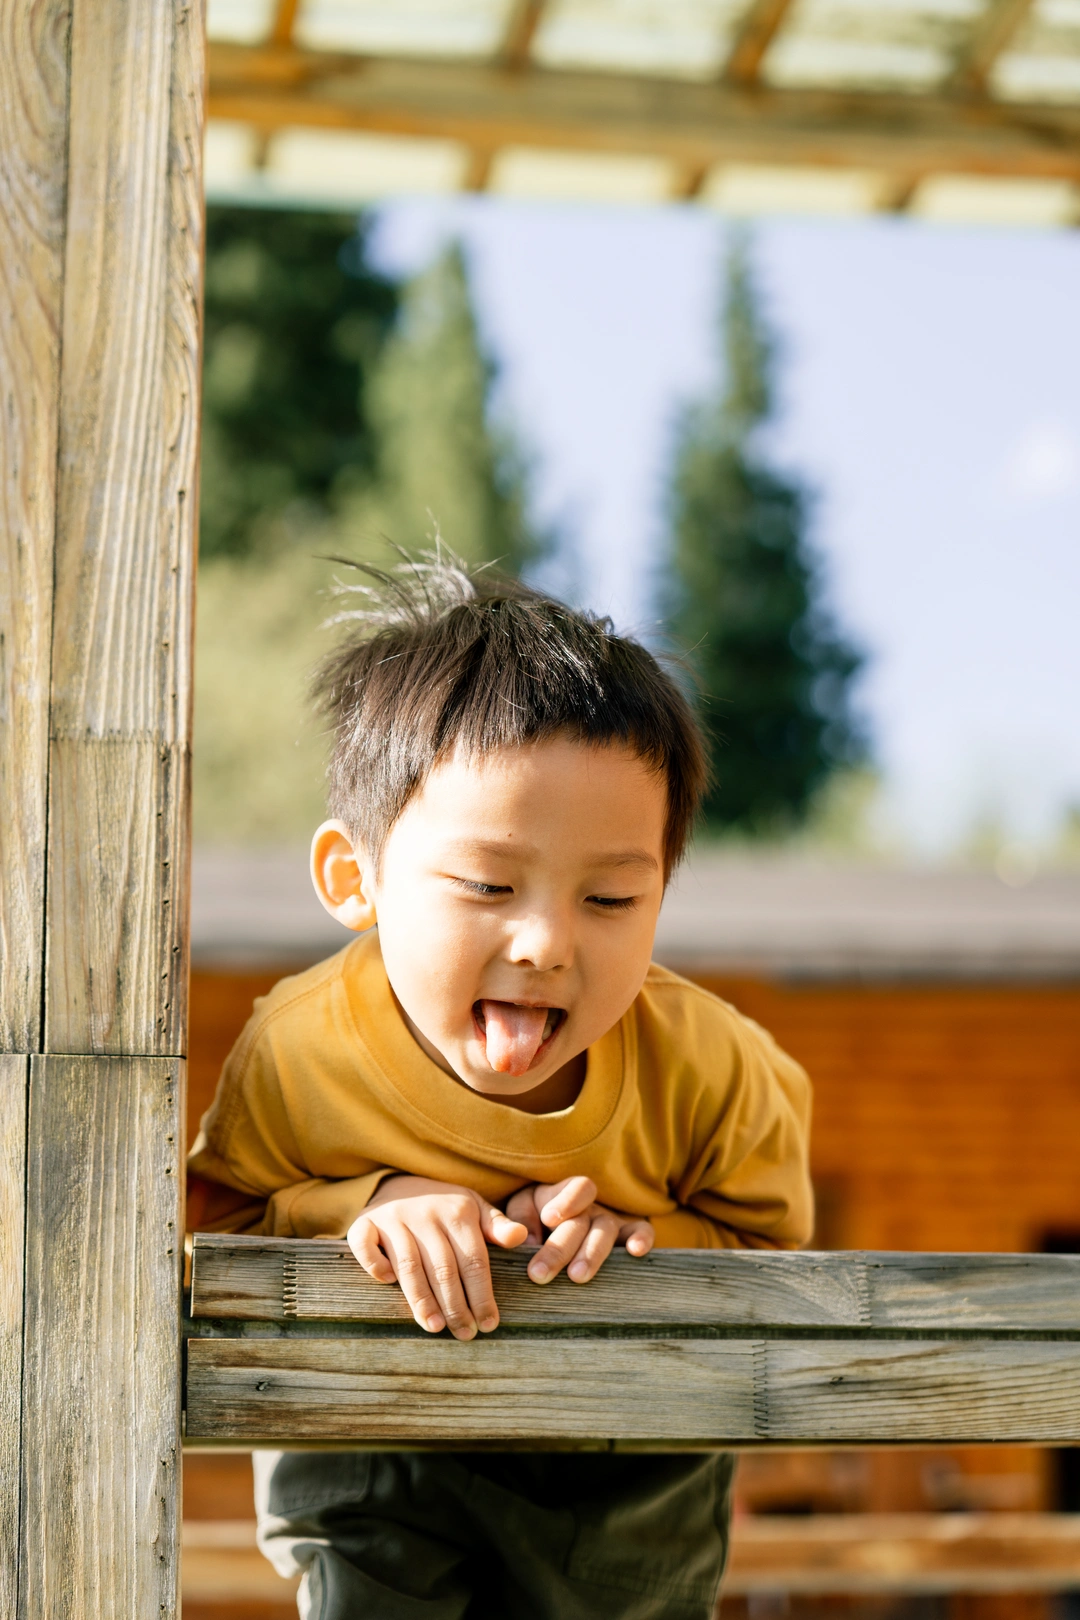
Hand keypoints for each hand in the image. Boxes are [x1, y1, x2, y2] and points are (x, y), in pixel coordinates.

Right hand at [348, 1175, 527, 1339]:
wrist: (398, 1182)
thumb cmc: (443, 1206)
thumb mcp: (474, 1208)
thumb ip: (497, 1226)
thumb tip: (521, 1237)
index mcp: (457, 1211)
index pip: (473, 1260)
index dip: (482, 1295)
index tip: (489, 1324)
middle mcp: (425, 1214)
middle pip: (443, 1268)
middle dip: (456, 1305)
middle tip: (464, 1334)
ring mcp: (393, 1218)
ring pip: (409, 1265)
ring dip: (422, 1299)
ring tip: (435, 1327)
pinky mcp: (364, 1223)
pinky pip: (365, 1246)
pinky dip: (375, 1265)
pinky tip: (387, 1284)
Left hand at [504, 1176, 653, 1285]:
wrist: (553, 1229)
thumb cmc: (533, 1219)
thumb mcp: (521, 1211)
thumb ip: (518, 1220)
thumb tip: (525, 1242)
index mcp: (564, 1195)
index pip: (575, 1188)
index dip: (566, 1201)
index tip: (548, 1218)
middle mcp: (590, 1207)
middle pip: (582, 1221)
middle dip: (560, 1247)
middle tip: (539, 1273)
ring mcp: (610, 1222)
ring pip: (607, 1231)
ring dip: (592, 1254)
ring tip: (576, 1276)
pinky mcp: (627, 1237)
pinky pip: (642, 1232)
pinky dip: (642, 1239)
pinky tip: (636, 1252)